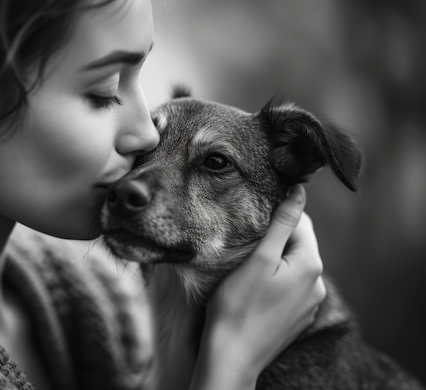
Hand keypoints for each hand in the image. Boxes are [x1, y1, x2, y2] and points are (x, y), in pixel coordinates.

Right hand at [191, 185, 325, 389]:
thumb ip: (281, 223)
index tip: (252, 218)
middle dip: (275, 239)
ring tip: (248, 265)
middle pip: (298, 245)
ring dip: (275, 260)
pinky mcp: (297, 319)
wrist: (232, 356)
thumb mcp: (259, 259)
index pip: (301, 223)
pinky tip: (254, 289)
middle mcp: (317, 285)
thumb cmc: (238, 305)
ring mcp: (308, 305)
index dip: (276, 215)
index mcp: (310, 265)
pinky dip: (275, 281)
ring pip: (292, 267)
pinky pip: (289, 288)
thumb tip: (299, 192)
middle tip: (246, 242)